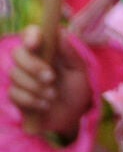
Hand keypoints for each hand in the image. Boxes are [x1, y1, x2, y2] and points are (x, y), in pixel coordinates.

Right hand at [8, 25, 92, 141]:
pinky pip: (14, 93)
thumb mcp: (81, 73)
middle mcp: (31, 61)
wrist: (72, 117)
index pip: (31, 34)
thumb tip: (61, 33)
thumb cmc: (77, 91)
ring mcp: (22, 78)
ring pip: (14, 74)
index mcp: (47, 51)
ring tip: (53, 95)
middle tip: (51, 78)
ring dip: (35, 86)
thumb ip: (72, 54)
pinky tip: (45, 105)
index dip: (30, 35)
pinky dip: (31, 100)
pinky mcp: (16, 95)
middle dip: (32, 66)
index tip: (34, 44)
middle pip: (17, 53)